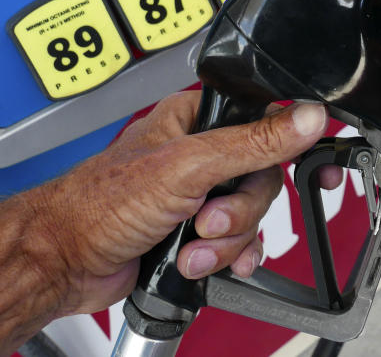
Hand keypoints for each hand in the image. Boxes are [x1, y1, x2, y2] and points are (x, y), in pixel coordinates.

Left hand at [25, 91, 329, 315]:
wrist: (64, 262)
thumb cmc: (99, 204)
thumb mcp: (187, 166)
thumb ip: (252, 142)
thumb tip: (305, 117)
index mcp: (197, 119)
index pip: (265, 120)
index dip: (294, 144)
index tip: (317, 171)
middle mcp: (201, 153)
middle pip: (264, 177)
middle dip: (239, 210)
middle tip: (208, 220)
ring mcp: (199, 194)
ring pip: (251, 215)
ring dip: (227, 240)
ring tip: (192, 247)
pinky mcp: (196, 231)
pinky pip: (238, 243)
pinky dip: (227, 257)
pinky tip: (207, 262)